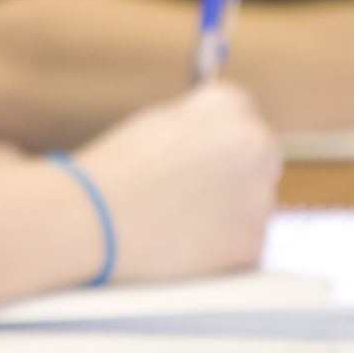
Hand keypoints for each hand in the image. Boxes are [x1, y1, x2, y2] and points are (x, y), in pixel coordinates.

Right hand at [71, 81, 278, 280]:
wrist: (93, 221)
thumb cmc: (115, 172)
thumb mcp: (157, 124)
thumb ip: (198, 125)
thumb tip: (220, 140)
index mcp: (228, 106)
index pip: (242, 113)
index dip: (217, 137)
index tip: (200, 153)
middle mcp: (255, 143)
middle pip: (258, 157)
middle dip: (233, 173)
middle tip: (189, 192)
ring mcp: (259, 194)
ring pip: (252, 202)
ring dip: (228, 211)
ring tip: (177, 218)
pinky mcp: (253, 241)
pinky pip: (245, 241)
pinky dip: (222, 246)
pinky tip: (185, 241)